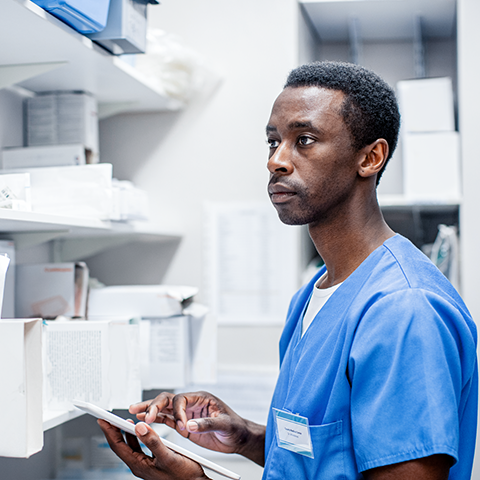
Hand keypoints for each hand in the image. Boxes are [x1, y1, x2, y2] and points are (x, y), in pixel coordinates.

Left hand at [98, 418, 210, 479]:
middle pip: (121, 445)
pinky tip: (141, 430)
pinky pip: (140, 447)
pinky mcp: (153, 461)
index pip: (118, 446)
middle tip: (108, 418)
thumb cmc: (184, 475)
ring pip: (130, 446)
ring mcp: (146, 464)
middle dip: (114, 431)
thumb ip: (153, 441)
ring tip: (123, 421)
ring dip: (126, 433)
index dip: (109, 431)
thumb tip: (139, 427)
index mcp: (139, 465)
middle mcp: (140, 465)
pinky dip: (138, 436)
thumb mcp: (168, 456)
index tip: (102, 420)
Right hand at [130, 391, 265, 465]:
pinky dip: (155, 420)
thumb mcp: (224, 424)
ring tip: (135, 411)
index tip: (181, 426)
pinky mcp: (183, 424)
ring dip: (150, 410)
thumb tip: (189, 425)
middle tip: (144, 413)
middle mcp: (191, 403)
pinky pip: (166, 419)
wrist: (238, 437)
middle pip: (168, 399)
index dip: (178, 411)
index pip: (182, 399)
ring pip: (164, 408)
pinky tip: (144, 420)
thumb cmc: (235, 427)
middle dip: (155, 405)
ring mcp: (186, 413)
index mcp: (201, 398)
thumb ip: (206, 424)